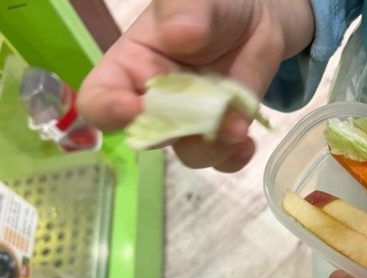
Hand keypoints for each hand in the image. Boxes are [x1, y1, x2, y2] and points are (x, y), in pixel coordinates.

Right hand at [78, 0, 313, 171]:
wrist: (254, 21)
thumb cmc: (212, 6)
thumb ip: (183, 8)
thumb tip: (178, 32)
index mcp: (131, 67)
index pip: (99, 98)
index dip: (107, 109)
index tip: (131, 108)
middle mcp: (156, 103)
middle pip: (148, 135)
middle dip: (172, 133)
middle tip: (201, 119)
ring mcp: (190, 122)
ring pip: (189, 152)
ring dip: (212, 148)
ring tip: (236, 127)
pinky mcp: (221, 133)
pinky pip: (222, 160)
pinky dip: (234, 157)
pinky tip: (246, 142)